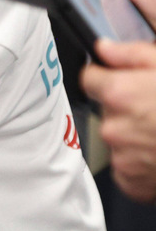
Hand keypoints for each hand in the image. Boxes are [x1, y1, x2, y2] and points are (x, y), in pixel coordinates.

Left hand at [80, 39, 155, 203]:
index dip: (106, 77)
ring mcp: (121, 156)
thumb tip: (105, 48)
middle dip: (126, 108)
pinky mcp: (130, 181)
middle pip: (107, 110)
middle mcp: (113, 126)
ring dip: (134, 136)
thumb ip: (131, 54)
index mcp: (119, 94)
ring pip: (117, 139)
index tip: (119, 80)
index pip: (89, 79)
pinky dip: (140, 164)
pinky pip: (125, 168)